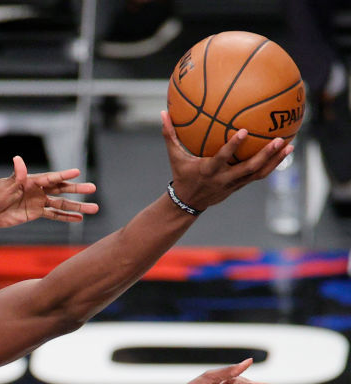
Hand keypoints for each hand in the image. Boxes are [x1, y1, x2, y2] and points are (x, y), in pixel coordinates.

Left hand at [0, 155, 98, 230]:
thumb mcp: (4, 187)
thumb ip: (16, 176)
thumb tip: (18, 158)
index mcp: (30, 181)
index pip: (50, 178)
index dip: (63, 175)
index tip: (78, 172)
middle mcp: (37, 190)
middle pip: (61, 189)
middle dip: (77, 189)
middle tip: (93, 189)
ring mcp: (38, 202)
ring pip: (61, 204)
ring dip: (76, 207)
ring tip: (93, 208)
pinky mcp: (35, 213)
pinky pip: (53, 215)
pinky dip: (65, 217)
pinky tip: (78, 219)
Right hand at [162, 111, 291, 211]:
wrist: (188, 202)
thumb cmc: (181, 175)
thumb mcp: (174, 157)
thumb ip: (170, 135)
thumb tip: (162, 112)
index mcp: (208, 170)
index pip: (222, 158)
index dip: (233, 147)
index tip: (244, 131)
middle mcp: (224, 178)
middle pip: (249, 168)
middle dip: (264, 155)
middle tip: (278, 139)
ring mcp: (235, 183)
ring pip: (259, 173)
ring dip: (275, 160)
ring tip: (290, 145)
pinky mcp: (241, 185)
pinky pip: (260, 175)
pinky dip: (273, 164)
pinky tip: (284, 152)